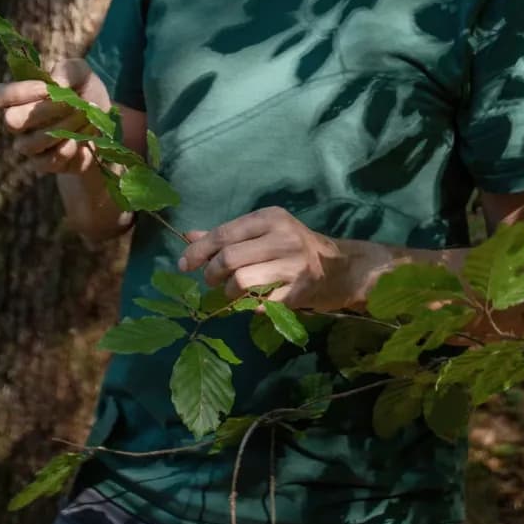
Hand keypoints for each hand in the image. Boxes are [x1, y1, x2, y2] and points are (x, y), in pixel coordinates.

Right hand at [0, 54, 108, 177]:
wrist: (106, 124)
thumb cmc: (84, 92)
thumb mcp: (82, 73)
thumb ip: (68, 70)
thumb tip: (57, 83)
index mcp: (20, 97)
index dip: (18, 92)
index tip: (46, 88)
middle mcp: (18, 123)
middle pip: (11, 121)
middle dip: (42, 111)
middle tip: (70, 104)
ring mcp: (29, 146)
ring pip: (31, 143)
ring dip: (62, 129)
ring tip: (83, 118)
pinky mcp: (44, 164)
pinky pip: (48, 161)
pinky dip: (68, 149)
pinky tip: (80, 140)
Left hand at [177, 205, 364, 311]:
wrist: (339, 268)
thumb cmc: (293, 246)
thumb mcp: (263, 232)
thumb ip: (227, 234)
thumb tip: (188, 236)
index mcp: (270, 217)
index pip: (224, 234)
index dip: (199, 251)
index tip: (184, 264)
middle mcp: (282, 238)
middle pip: (229, 259)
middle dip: (212, 274)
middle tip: (211, 281)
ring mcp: (291, 266)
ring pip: (240, 283)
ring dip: (228, 292)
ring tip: (232, 291)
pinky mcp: (297, 293)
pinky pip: (257, 304)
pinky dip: (247, 306)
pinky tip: (251, 301)